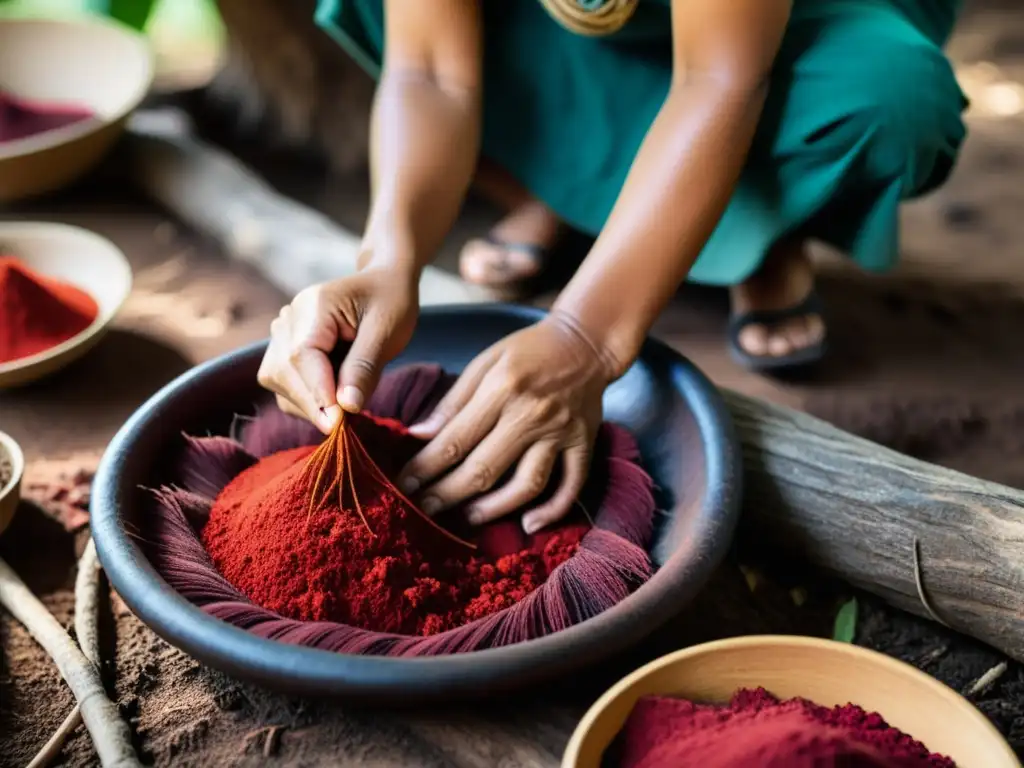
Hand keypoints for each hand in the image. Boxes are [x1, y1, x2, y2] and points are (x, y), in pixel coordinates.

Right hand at [257, 268, 417, 432]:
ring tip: (347, 401)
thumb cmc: (390, 302)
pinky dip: (309, 399)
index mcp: (313, 306)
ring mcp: (282, 333)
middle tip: (347, 424)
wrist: (383, 283)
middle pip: (283, 374)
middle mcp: (288, 319)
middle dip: (313, 404)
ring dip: (310, 404)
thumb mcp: (387, 332)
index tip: (338, 424)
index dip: (317, 394)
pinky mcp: (284, 349)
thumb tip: (346, 407)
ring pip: (279, 384)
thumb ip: (364, 368)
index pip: (301, 358)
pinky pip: (286, 384)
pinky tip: (336, 395)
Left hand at [399, 313, 619, 532]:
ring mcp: (561, 433)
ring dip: (493, 509)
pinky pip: (571, 486)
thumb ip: (453, 401)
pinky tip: (529, 525)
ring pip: (526, 484)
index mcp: (502, 389)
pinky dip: (552, 511)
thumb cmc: (529, 351)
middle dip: (448, 494)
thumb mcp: (485, 362)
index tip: (404, 485)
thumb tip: (419, 435)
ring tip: (466, 518)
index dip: (426, 467)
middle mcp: (532, 415)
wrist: (586, 343)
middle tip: (424, 509)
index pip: (457, 439)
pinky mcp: (584, 445)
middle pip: (485, 468)